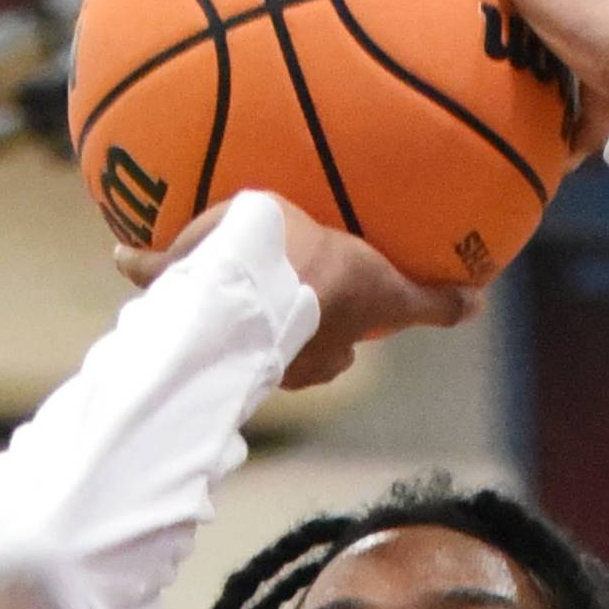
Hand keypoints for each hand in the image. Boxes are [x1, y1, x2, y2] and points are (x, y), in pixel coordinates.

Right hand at [114, 195, 481, 388]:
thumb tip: (482, 305)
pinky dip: (143, 268)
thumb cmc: (324, 284)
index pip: (335, 351)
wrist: (255, 274)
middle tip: (274, 291)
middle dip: (277, 324)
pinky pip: (156, 280)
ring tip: (198, 266)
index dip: (340, 337)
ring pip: (216, 313)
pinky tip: (125, 252)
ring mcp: (220, 329)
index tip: (334, 315)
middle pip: (278, 342)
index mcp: (318, 353)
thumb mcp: (388, 285)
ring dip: (209, 297)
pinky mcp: (177, 299)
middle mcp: (270, 356)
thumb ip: (433, 301)